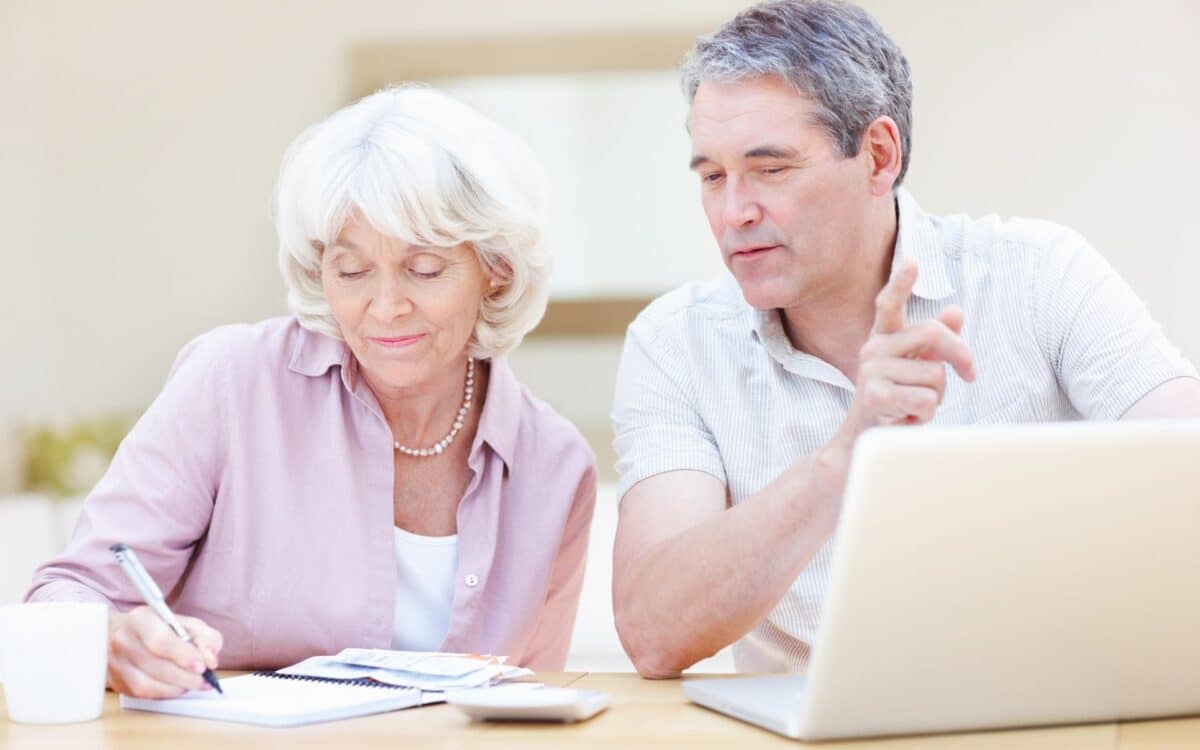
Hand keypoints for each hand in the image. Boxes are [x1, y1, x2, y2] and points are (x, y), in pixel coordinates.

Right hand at [107, 606, 222, 697]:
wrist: (128, 633)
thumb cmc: (162, 628)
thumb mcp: (189, 624)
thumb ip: (206, 638)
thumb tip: (211, 660)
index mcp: (140, 619)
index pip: (161, 641)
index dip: (184, 656)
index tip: (202, 666)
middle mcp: (123, 640)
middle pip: (156, 665)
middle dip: (185, 676)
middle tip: (203, 679)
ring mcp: (115, 663)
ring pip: (147, 684)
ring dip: (176, 688)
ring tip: (193, 683)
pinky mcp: (116, 681)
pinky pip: (142, 694)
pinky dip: (165, 694)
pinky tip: (177, 687)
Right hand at [836, 260, 975, 446]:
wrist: (865, 441)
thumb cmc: (897, 402)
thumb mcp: (918, 369)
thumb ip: (935, 342)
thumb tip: (955, 310)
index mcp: (883, 338)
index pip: (888, 305)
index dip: (900, 284)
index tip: (912, 263)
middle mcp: (873, 348)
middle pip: (933, 332)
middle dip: (961, 355)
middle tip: (971, 375)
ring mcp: (871, 371)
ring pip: (935, 373)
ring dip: (938, 396)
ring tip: (918, 405)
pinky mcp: (875, 395)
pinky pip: (926, 398)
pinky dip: (927, 412)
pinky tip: (908, 417)